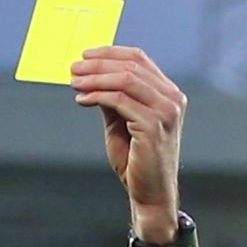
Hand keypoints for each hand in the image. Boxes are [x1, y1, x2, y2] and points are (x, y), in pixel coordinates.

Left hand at [71, 47, 186, 243]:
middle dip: (98, 64)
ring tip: (74, 82)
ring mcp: (166, 111)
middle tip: (73, 67)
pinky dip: (97, 96)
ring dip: (95, 78)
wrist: (150, 193)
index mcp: (168, 93)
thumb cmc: (136, 160)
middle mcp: (172, 98)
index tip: (85, 55)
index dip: (111, 53)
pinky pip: (120, 100)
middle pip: (132, 66)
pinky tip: (82, 100)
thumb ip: (112, 99)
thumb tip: (91, 77)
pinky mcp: (154, 125)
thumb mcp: (121, 122)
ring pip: (126, 79)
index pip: (140, 59)